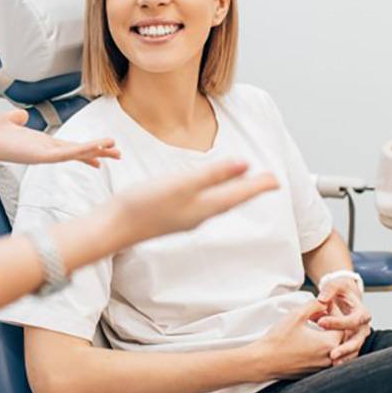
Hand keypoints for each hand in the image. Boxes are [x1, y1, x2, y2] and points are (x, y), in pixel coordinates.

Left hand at [0, 109, 120, 166]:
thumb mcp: (5, 119)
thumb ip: (15, 118)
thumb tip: (21, 116)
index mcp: (39, 143)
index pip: (68, 147)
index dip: (86, 149)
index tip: (102, 152)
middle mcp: (44, 151)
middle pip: (77, 152)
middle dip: (99, 153)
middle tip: (119, 155)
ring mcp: (43, 155)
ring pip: (76, 154)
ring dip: (96, 151)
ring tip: (115, 150)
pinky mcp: (40, 156)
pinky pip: (66, 154)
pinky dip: (82, 150)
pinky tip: (96, 147)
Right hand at [113, 159, 278, 244]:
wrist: (114, 228)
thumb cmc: (144, 205)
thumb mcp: (182, 184)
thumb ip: (213, 174)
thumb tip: (245, 164)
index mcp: (205, 207)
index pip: (240, 194)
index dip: (259, 186)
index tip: (277, 180)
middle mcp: (199, 215)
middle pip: (233, 200)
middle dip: (251, 190)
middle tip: (268, 182)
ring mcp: (186, 218)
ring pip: (219, 204)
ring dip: (234, 194)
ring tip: (244, 185)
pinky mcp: (173, 216)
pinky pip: (204, 205)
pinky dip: (215, 196)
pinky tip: (208, 193)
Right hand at [247, 300, 342, 381]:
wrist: (264, 361)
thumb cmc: (279, 338)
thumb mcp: (296, 315)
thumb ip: (314, 305)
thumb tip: (324, 302)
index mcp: (328, 344)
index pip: (342, 325)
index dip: (334, 313)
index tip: (323, 305)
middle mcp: (329, 358)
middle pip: (340, 338)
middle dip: (332, 324)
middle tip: (319, 314)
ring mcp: (321, 367)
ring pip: (334, 348)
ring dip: (327, 335)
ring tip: (315, 325)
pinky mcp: (314, 372)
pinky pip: (325, 357)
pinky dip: (322, 347)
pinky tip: (309, 338)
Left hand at [316, 278, 371, 364]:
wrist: (345, 297)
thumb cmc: (340, 291)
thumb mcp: (336, 285)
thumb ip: (329, 289)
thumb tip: (322, 299)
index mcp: (362, 313)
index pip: (353, 320)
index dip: (337, 322)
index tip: (320, 322)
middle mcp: (363, 327)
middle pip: (357, 340)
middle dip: (345, 348)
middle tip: (332, 354)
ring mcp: (358, 337)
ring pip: (354, 350)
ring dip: (344, 357)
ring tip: (332, 363)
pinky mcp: (352, 344)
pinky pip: (349, 354)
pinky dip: (342, 359)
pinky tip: (331, 365)